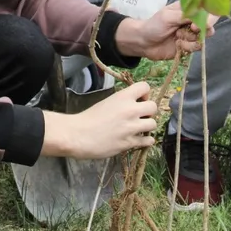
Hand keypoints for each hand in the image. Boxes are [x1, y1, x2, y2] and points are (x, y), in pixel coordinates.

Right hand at [40, 82, 157, 159]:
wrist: (77, 135)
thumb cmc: (88, 118)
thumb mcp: (106, 102)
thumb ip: (121, 102)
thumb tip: (133, 105)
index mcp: (123, 97)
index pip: (145, 87)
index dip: (144, 94)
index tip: (138, 100)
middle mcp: (130, 110)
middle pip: (153, 107)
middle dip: (148, 111)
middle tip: (140, 116)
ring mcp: (131, 127)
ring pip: (153, 124)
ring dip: (147, 126)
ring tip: (138, 128)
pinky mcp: (130, 142)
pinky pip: (148, 141)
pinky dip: (146, 141)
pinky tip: (140, 139)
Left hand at [115, 2, 216, 60]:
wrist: (144, 43)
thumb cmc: (154, 25)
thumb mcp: (168, 17)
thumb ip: (186, 16)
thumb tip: (203, 17)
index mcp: (188, 9)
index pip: (207, 8)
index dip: (209, 15)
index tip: (202, 20)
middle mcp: (192, 20)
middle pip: (209, 23)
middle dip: (202, 28)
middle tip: (191, 29)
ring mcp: (191, 34)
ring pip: (204, 36)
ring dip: (191, 38)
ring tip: (178, 37)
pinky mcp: (189, 46)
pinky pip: (197, 47)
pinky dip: (188, 46)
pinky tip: (178, 45)